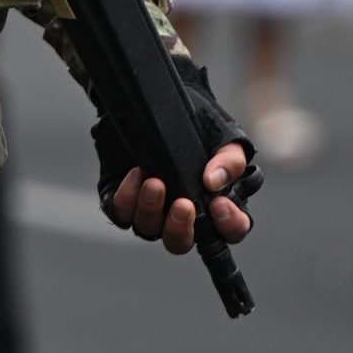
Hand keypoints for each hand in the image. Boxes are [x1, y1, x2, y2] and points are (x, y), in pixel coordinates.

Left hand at [109, 143, 255, 255]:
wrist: (161, 110)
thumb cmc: (199, 130)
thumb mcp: (224, 140)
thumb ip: (229, 161)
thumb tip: (214, 181)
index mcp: (215, 207)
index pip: (230, 230)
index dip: (228, 225)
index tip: (219, 204)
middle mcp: (183, 217)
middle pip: (181, 242)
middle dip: (180, 227)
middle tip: (183, 204)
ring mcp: (153, 213)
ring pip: (149, 229)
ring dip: (151, 210)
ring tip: (154, 183)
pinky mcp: (127, 203)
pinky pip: (122, 213)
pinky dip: (127, 198)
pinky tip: (136, 175)